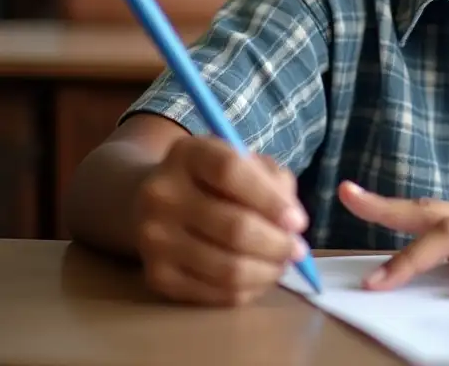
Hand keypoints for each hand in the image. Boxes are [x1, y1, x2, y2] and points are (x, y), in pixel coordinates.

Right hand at [135, 137, 308, 305]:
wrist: (150, 203)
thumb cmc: (212, 179)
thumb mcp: (242, 160)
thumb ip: (272, 180)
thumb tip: (293, 222)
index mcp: (188, 154)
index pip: (230, 172)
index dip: (270, 199)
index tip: (298, 221)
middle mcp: (163, 196)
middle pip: (233, 227)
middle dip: (277, 244)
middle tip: (298, 250)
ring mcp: (154, 240)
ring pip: (226, 268)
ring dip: (266, 271)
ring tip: (282, 265)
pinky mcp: (156, 277)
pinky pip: (214, 293)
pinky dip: (247, 290)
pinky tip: (258, 277)